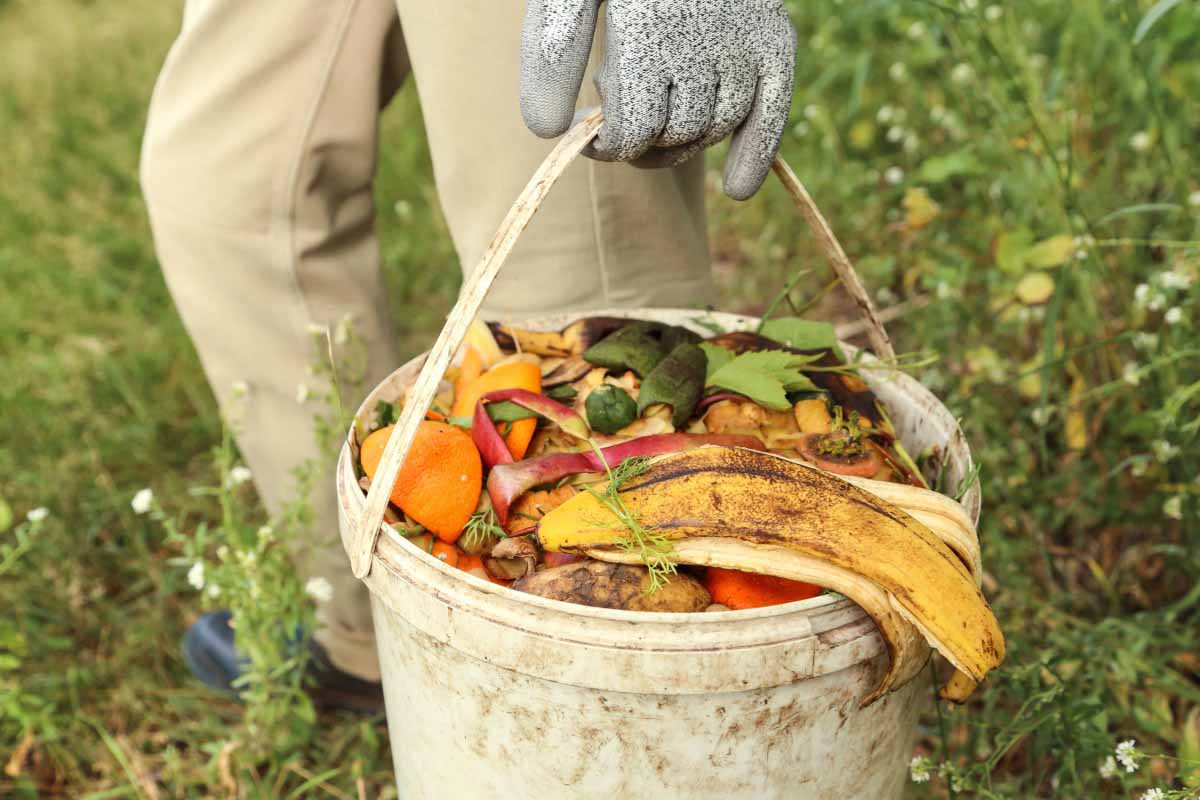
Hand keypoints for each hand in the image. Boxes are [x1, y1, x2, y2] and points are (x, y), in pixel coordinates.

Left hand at [521, 0, 795, 199]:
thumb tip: (548, 132)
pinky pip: (771, 109)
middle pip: (675, 134)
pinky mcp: (774, 38)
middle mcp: (702, 37)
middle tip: (622, 115)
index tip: (589, 138)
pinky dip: (757, 151)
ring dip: (684, 138)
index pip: (635, 129)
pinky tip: (738, 187)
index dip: (609, 146)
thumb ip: (553, 55)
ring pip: (715, 126)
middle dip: (642, 140)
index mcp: (648, 27)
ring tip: (659, 112)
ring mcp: (743, 39)